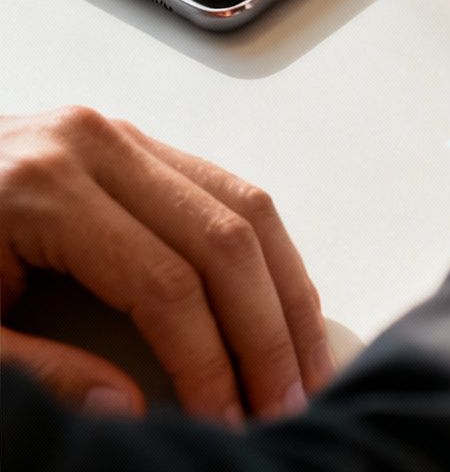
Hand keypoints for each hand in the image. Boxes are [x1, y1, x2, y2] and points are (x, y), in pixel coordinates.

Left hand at [0, 108, 331, 422]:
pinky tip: (279, 306)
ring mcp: (120, 135)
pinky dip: (265, 254)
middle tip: (290, 401)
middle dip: (268, 332)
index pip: (166, 283)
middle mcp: (97, 145)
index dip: (207, 362)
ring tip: (305, 363)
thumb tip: (130, 408)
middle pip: (225, 238)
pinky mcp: (131, 143)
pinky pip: (225, 189)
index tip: (227, 419)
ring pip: (246, 206)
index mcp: (45, 186)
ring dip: (286, 292)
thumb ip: (38, 372)